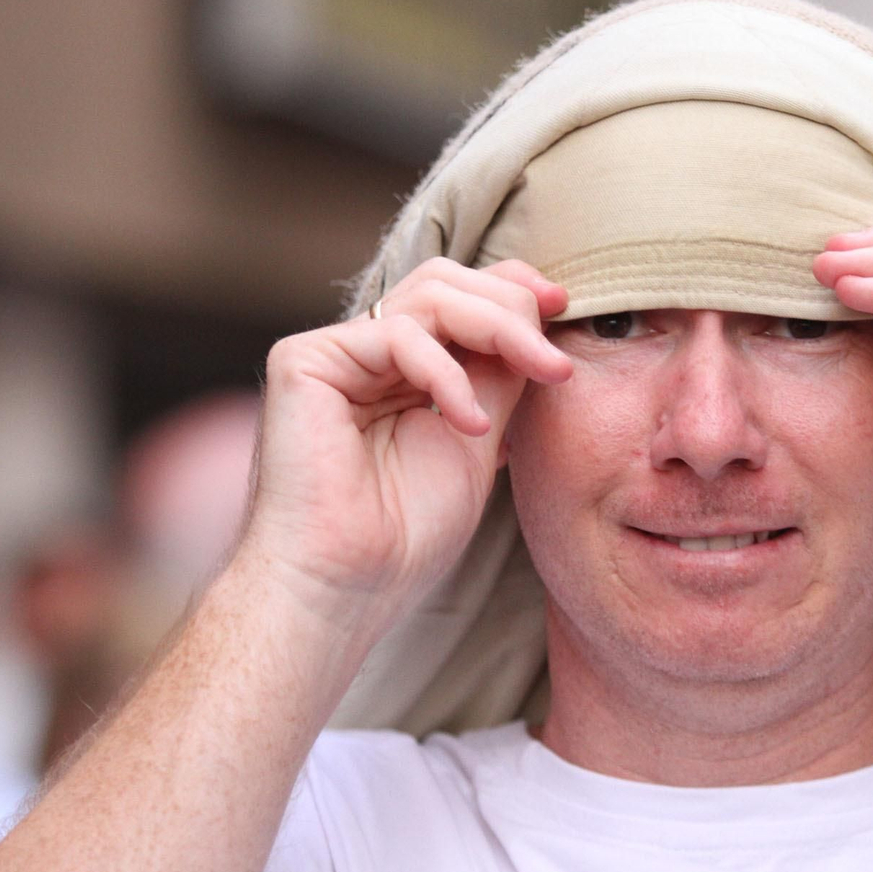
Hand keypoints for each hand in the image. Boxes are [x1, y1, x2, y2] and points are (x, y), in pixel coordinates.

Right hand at [242, 259, 571, 632]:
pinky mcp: (305, 360)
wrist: (342, 589)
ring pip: (430, 296)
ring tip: (543, 374)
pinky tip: (472, 425)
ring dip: (500, 329)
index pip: (460, 298)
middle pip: (447, 282)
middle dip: (513, 307)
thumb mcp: (479, 438)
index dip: (513, 290)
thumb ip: (499, 375)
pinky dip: (446, 374)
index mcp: (404, 369)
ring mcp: (335, 353)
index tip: (567, 307)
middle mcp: (366, 353)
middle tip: (556, 354)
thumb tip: (538, 318)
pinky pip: (395, 335)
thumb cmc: (405, 535)